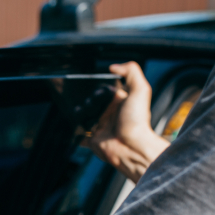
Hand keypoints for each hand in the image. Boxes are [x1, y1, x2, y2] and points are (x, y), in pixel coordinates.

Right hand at [86, 62, 169, 182]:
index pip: (105, 90)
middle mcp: (110, 114)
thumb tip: (114, 67)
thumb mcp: (140, 90)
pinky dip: (76, 133)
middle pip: (92, 103)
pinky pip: (81, 136)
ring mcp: (101, 127)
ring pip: (84, 117)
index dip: (98, 87)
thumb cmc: (138, 121)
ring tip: (79, 112)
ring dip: (79, 114)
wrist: (132, 148)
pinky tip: (74, 127)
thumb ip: (131, 72)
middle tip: (88, 101)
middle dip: (87, 100)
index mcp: (119, 102)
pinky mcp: (94, 140)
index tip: (91, 85)